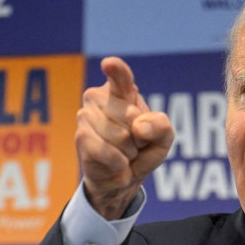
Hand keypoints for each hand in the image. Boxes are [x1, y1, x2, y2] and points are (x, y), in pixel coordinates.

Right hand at [75, 57, 174, 219]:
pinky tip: (116, 164)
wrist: (122, 179)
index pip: (120, 75)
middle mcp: (99, 97)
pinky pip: (107, 151)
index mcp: (121, 90)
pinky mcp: (81, 137)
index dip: (116, 70)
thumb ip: (161, 126)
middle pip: (130, 115)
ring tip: (123, 153)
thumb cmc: (142, 151)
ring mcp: (86, 115)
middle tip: (133, 143)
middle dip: (139, 137)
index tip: (109, 64)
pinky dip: (118, 163)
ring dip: (128, 153)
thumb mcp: (163, 138)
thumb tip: (138, 127)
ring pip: (120, 136)